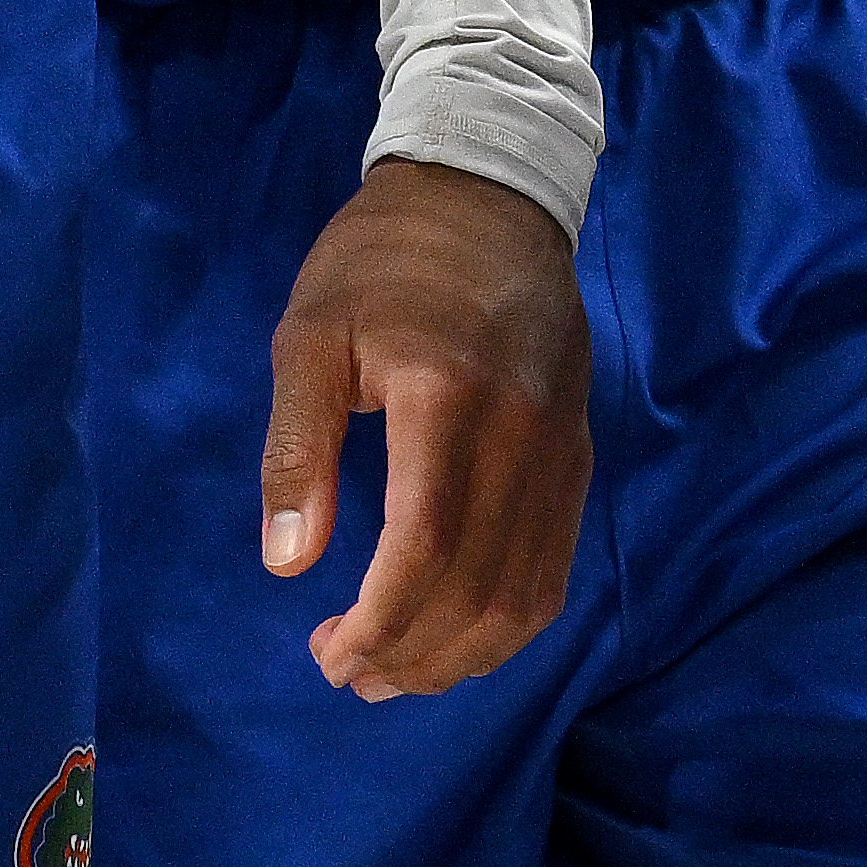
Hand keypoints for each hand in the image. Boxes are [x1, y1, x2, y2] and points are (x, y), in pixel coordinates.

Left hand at [267, 155, 592, 698]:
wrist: (489, 193)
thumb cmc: (382, 259)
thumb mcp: (311, 332)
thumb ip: (298, 447)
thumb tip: (287, 563)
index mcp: (448, 397)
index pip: (427, 548)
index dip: (381, 623)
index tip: (329, 656)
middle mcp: (522, 434)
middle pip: (481, 587)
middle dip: (414, 653)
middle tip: (349, 673)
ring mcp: (562, 450)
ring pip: (528, 592)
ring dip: (462, 654)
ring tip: (395, 671)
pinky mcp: (579, 457)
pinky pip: (554, 566)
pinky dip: (508, 620)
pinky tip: (456, 632)